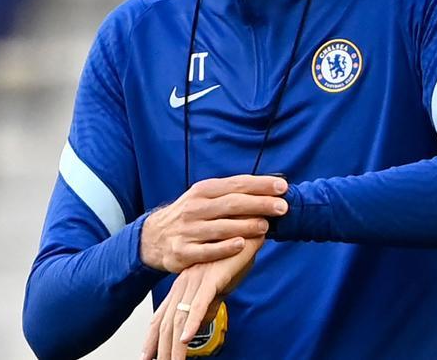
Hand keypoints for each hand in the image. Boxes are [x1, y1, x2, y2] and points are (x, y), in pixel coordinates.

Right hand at [140, 175, 286, 272]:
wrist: (153, 237)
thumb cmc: (190, 216)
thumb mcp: (205, 198)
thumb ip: (231, 194)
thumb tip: (267, 190)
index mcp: (204, 191)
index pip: (236, 184)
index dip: (261, 185)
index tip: (283, 187)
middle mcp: (195, 208)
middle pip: (232, 204)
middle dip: (259, 204)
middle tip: (282, 207)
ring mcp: (188, 230)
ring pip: (221, 227)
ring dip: (245, 225)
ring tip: (265, 226)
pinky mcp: (182, 252)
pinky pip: (207, 250)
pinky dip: (224, 247)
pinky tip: (241, 245)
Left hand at [140, 236, 264, 359]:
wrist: (247, 228)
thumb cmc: (235, 255)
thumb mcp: (218, 284)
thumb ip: (207, 302)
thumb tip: (201, 322)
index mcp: (183, 285)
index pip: (162, 317)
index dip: (152, 338)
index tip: (146, 356)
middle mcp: (184, 283)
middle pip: (166, 323)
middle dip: (161, 349)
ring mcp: (196, 281)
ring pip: (180, 319)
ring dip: (175, 346)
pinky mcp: (212, 278)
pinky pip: (200, 303)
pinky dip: (192, 322)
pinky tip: (187, 338)